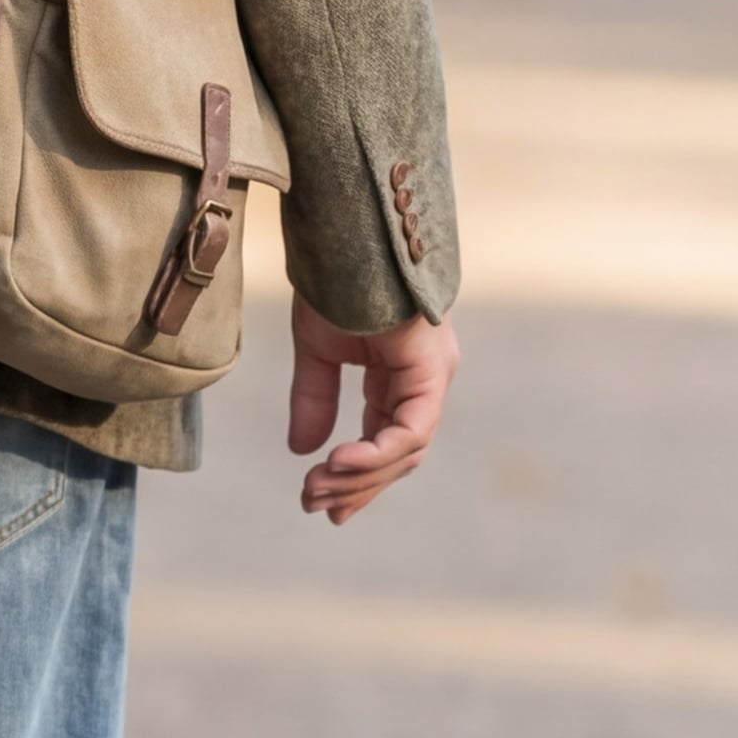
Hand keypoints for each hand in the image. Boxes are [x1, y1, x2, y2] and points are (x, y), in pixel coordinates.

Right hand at [285, 298, 452, 524]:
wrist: (348, 231)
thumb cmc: (337, 278)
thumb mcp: (318, 348)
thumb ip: (316, 397)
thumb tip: (303, 451)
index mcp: (402, 374)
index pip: (387, 440)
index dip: (357, 476)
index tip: (321, 501)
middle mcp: (425, 378)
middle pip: (400, 454)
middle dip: (356, 486)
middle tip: (314, 505)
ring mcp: (434, 374)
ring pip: (407, 450)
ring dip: (360, 476)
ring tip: (317, 488)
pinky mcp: (433, 368)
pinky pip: (411, 429)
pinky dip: (376, 453)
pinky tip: (339, 462)